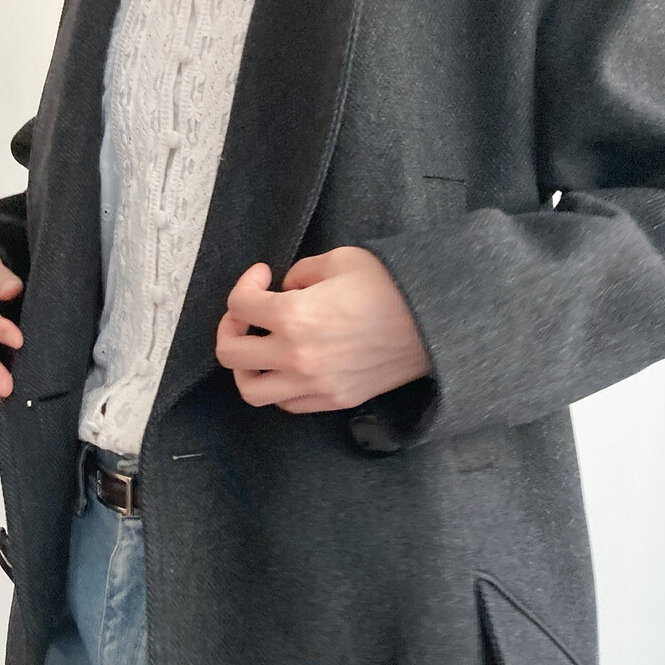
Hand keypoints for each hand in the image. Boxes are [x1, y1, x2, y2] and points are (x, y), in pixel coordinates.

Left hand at [215, 247, 431, 413]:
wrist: (434, 323)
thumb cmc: (391, 287)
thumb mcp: (340, 260)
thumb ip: (302, 272)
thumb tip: (287, 288)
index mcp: (293, 316)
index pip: (239, 304)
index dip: (245, 284)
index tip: (263, 276)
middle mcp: (295, 356)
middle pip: (230, 353)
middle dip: (231, 328)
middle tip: (248, 314)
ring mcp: (313, 384)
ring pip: (251, 390)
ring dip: (246, 367)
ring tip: (259, 348)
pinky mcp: (333, 400)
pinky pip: (287, 404)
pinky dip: (278, 386)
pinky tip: (289, 365)